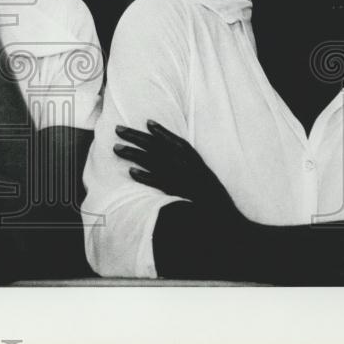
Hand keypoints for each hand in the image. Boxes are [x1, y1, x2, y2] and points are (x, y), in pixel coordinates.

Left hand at [114, 120, 243, 223]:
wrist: (226, 221)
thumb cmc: (213, 199)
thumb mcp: (204, 176)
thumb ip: (190, 164)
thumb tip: (171, 155)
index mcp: (195, 161)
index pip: (176, 141)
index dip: (162, 131)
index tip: (147, 122)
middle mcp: (188, 166)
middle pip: (158, 147)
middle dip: (136, 136)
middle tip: (118, 129)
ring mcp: (183, 179)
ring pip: (153, 161)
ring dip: (133, 153)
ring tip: (116, 148)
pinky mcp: (178, 194)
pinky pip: (159, 183)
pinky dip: (145, 177)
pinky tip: (131, 172)